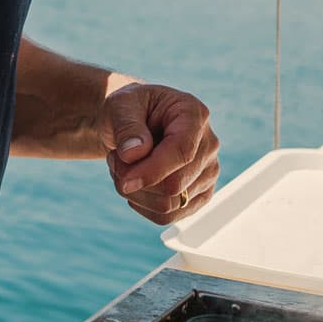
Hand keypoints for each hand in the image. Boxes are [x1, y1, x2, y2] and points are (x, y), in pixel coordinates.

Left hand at [101, 79, 219, 223]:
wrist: (135, 123)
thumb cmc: (129, 109)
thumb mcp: (120, 105)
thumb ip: (127, 125)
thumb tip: (135, 154)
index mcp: (194, 115)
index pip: (182, 152)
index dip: (153, 171)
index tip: (124, 181)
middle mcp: (209, 145)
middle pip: (175, 185)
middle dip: (136, 180)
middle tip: (114, 160)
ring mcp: (208, 172)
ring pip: (170, 205)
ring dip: (135, 193)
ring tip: (123, 168)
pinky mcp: (199, 194)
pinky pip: (168, 216)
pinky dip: (142, 205)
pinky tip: (135, 185)